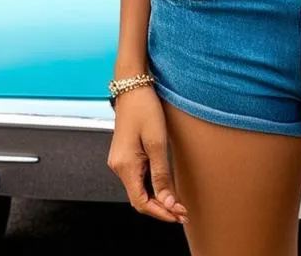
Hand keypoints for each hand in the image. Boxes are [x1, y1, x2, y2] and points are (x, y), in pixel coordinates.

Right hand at [106, 86, 188, 224]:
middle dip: (161, 208)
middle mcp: (118, 167)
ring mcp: (120, 161)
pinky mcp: (125, 155)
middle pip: (139, 199)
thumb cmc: (145, 108)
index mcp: (124, 166)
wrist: (132, 86)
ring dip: (157, 198)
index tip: (180, 215)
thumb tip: (168, 202)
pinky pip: (138, 178)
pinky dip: (151, 186)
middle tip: (183, 212)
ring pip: (138, 189)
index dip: (161, 213)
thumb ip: (162, 174)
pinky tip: (165, 187)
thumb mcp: (157, 142)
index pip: (141, 203)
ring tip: (178, 202)